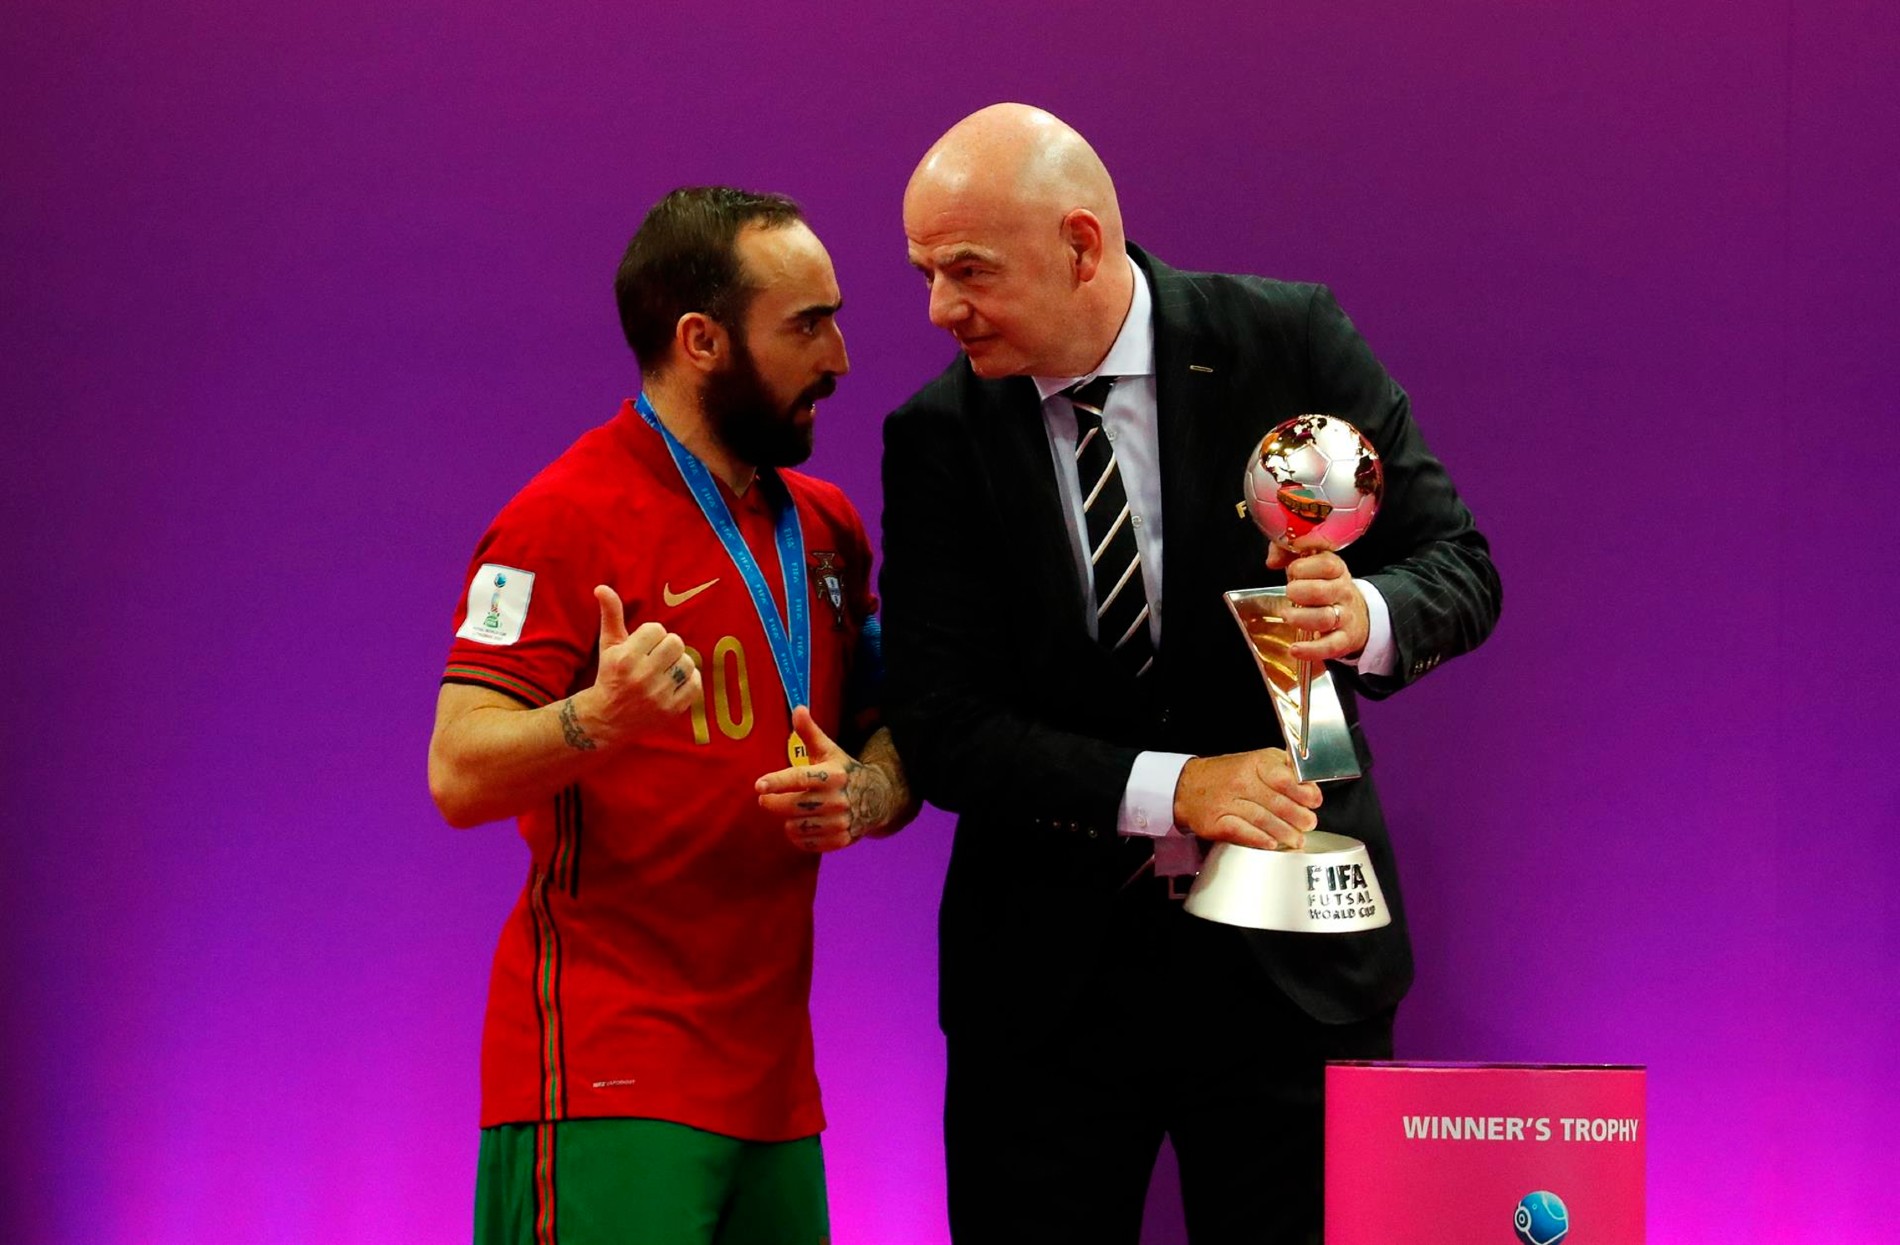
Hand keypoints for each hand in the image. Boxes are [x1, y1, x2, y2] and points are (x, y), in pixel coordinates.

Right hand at [569, 585, 697, 746]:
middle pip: (676, 643)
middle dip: (668, 647)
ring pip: (688, 663)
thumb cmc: (610, 675)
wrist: (607, 719)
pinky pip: (695, 685)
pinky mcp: (671, 711)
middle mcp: (642, 677)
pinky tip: (675, 682)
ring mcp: (658, 696)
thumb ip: (610, 614)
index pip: (657, 629)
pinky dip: (689, 681)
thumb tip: (602, 587)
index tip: (644, 645)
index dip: (652, 635)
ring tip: (666, 670)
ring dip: (679, 663)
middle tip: (658, 656)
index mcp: (625, 658)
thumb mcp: (608, 645)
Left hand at [754, 706, 897, 852]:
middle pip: (792, 806)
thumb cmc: (844, 772)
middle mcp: (837, 799)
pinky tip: (799, 826)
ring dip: (787, 820)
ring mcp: (839, 822)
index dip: (777, 782)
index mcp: (832, 774)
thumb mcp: (829, 751)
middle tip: (766, 798)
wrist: (878, 798)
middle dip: (773, 803)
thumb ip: (810, 733)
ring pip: (797, 827)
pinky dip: (798, 837)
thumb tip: (798, 708)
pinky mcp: (840, 839)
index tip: (759, 785)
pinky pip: (807, 844)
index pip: (800, 778)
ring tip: (790, 811)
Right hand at [1172, 749, 1322, 850]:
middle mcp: (1241, 781)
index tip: (1314, 801)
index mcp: (1255, 764)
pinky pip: (1242, 832)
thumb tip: (1310, 786)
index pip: (1284, 778)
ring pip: (1262, 819)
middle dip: (1298, 817)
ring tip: (1296, 839)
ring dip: (1284, 832)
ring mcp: (1226, 802)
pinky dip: (1259, 839)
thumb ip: (1283, 770)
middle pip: (1276, 802)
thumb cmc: (1227, 775)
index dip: (1303, 792)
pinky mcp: (1216, 822)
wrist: (1188, 786)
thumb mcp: (1256, 761)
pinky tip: (1271, 843)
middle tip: (1308, 824)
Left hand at [1267, 539, 1367, 662]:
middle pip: (1322, 591)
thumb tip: (1272, 560)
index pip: (1326, 564)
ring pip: (1324, 618)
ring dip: (1301, 618)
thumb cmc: (1324, 588)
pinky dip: (1311, 650)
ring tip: (1288, 615)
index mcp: (1336, 570)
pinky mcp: (1344, 640)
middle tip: (1290, 593)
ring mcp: (1344, 616)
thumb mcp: (1311, 565)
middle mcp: (1342, 592)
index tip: (1293, 570)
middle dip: (1299, 592)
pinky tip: (1295, 648)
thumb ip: (1287, 553)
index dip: (1305, 566)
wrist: (1356, 616)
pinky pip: (1329, 646)